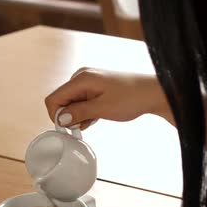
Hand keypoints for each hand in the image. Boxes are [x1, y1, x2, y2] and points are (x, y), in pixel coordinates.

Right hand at [45, 68, 173, 128]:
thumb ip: (79, 112)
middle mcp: (82, 77)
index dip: (57, 116)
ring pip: (72, 102)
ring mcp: (89, 81)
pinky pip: (82, 101)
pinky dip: (87, 111)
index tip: (69, 129)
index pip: (53, 99)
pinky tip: (98, 116)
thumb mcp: (102, 109)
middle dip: (70, 116)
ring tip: (96, 119)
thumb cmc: (131, 98)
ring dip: (79, 115)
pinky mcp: (96, 87)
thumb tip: (60, 119)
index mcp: (81, 79)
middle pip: (62, 100)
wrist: (153, 92)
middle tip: (86, 125)